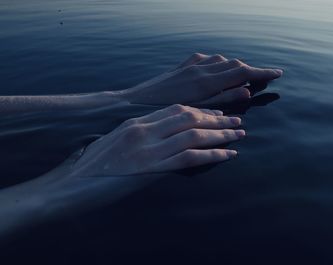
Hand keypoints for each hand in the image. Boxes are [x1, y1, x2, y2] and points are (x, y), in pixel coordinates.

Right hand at [16, 105, 243, 217]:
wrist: (69, 185)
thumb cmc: (90, 167)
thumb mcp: (115, 144)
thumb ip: (139, 137)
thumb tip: (163, 139)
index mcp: (135, 122)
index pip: (176, 109)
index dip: (201, 110)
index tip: (218, 112)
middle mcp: (144, 130)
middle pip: (189, 117)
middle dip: (216, 118)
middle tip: (237, 120)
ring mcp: (147, 148)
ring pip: (194, 134)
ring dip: (221, 134)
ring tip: (240, 134)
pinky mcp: (150, 168)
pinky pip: (190, 157)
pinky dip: (213, 154)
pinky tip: (228, 154)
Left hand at [119, 53, 282, 105]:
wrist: (136, 100)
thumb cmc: (166, 112)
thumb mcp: (197, 111)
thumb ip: (223, 100)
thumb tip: (247, 91)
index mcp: (207, 82)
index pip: (243, 73)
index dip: (262, 73)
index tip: (278, 73)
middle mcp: (202, 69)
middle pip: (235, 64)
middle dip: (252, 70)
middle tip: (265, 76)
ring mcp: (192, 64)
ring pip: (223, 60)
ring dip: (236, 66)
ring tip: (245, 75)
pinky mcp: (184, 65)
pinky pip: (208, 59)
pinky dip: (220, 63)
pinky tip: (218, 70)